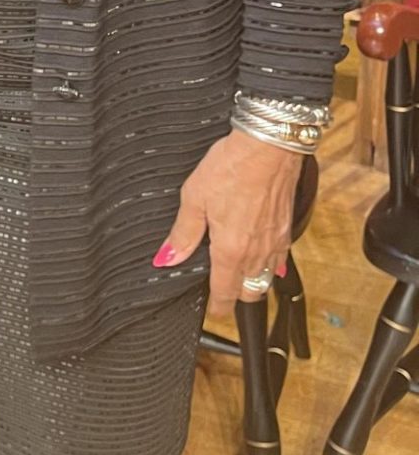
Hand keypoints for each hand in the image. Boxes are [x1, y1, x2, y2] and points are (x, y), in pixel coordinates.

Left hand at [153, 129, 303, 308]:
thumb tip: (167, 258)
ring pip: (266, 277)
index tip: (212, 309)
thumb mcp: (194, 197)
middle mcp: (256, 252)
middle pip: (250, 292)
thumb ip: (182, 232)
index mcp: (230, 251)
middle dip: (237, 297)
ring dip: (253, 281)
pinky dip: (270, 262)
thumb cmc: (233, 167)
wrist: (269, 146)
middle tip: (223, 292)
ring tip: (239, 275)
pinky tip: (262, 252)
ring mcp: (276, 241)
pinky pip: (279, 257)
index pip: (225, 293)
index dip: (217, 306)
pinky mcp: (287, 227)